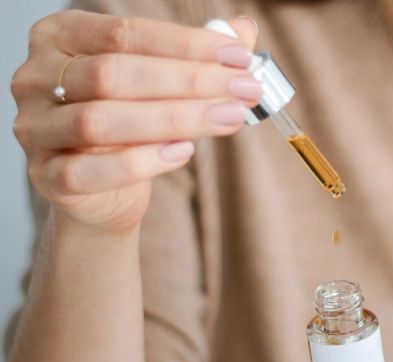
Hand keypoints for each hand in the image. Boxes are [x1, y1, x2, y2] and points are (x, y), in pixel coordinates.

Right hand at [11, 11, 260, 232]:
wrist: (100, 190)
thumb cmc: (130, 124)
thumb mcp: (161, 83)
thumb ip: (196, 56)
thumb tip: (243, 29)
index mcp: (61, 36)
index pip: (126, 32)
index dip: (188, 45)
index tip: (240, 58)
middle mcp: (35, 77)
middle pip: (115, 73)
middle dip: (190, 81)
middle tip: (245, 90)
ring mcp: (35, 128)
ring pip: (102, 120)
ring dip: (176, 119)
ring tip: (229, 118)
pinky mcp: (48, 177)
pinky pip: (92, 170)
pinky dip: (142, 162)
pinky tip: (184, 152)